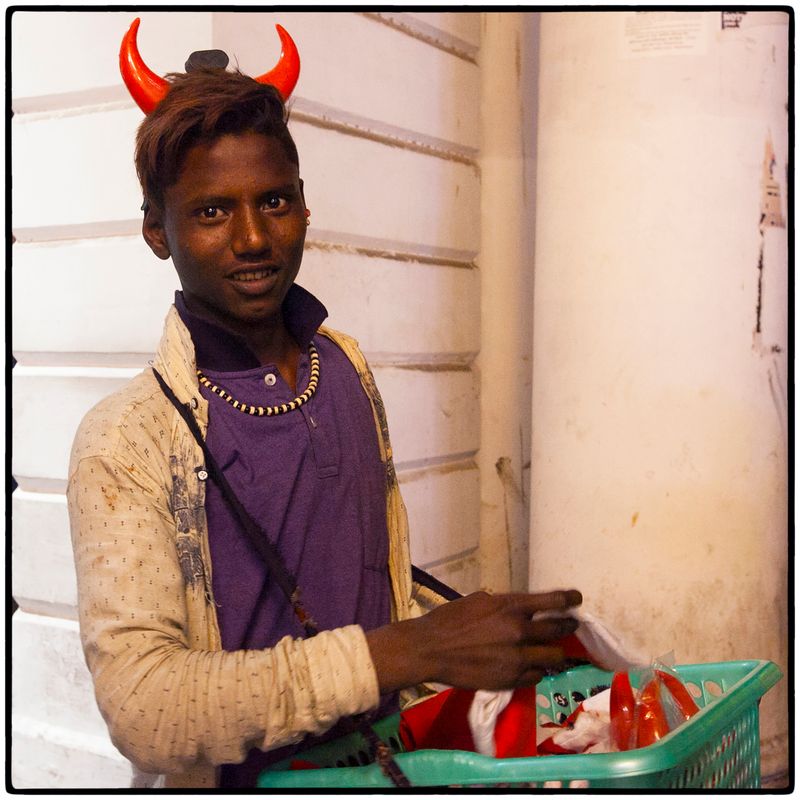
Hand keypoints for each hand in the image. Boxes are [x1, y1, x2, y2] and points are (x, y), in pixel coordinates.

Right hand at [366, 589, 581, 692]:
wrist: (430, 649)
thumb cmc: (450, 619)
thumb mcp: (479, 601)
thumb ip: (504, 605)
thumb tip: (520, 610)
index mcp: (510, 606)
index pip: (553, 601)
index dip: (570, 599)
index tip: (577, 599)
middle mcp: (519, 630)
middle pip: (559, 629)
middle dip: (568, 626)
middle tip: (571, 626)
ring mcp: (517, 658)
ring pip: (554, 657)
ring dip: (555, 652)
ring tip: (553, 651)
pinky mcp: (510, 679)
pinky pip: (537, 676)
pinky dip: (536, 670)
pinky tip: (531, 666)